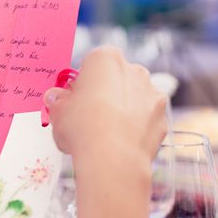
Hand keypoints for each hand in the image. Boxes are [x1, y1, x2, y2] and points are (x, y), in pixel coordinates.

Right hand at [43, 46, 166, 161]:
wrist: (112, 158)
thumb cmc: (82, 128)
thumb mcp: (57, 111)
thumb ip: (58, 100)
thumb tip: (55, 98)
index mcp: (105, 59)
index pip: (91, 63)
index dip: (82, 82)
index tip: (74, 99)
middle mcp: (133, 70)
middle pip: (115, 78)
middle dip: (104, 93)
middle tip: (87, 116)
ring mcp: (151, 93)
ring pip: (133, 97)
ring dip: (122, 109)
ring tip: (105, 133)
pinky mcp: (162, 116)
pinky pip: (145, 118)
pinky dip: (136, 127)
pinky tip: (121, 142)